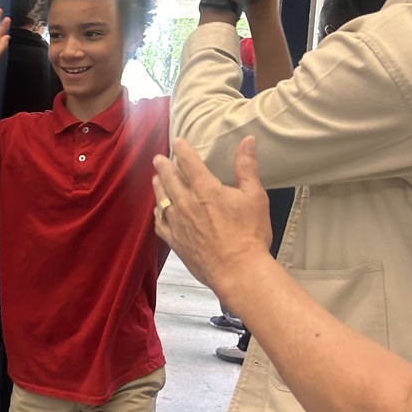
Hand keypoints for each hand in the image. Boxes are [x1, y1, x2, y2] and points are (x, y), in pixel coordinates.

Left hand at [152, 137, 271, 291]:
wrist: (237, 270)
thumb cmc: (250, 234)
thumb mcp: (254, 196)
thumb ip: (247, 167)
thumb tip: (247, 140)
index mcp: (205, 189)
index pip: (188, 162)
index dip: (181, 149)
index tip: (177, 142)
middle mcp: (185, 203)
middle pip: (169, 178)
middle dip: (163, 166)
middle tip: (158, 159)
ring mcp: (177, 222)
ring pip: (161, 199)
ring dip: (158, 186)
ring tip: (156, 179)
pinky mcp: (174, 240)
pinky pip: (159, 222)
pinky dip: (157, 213)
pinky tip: (158, 210)